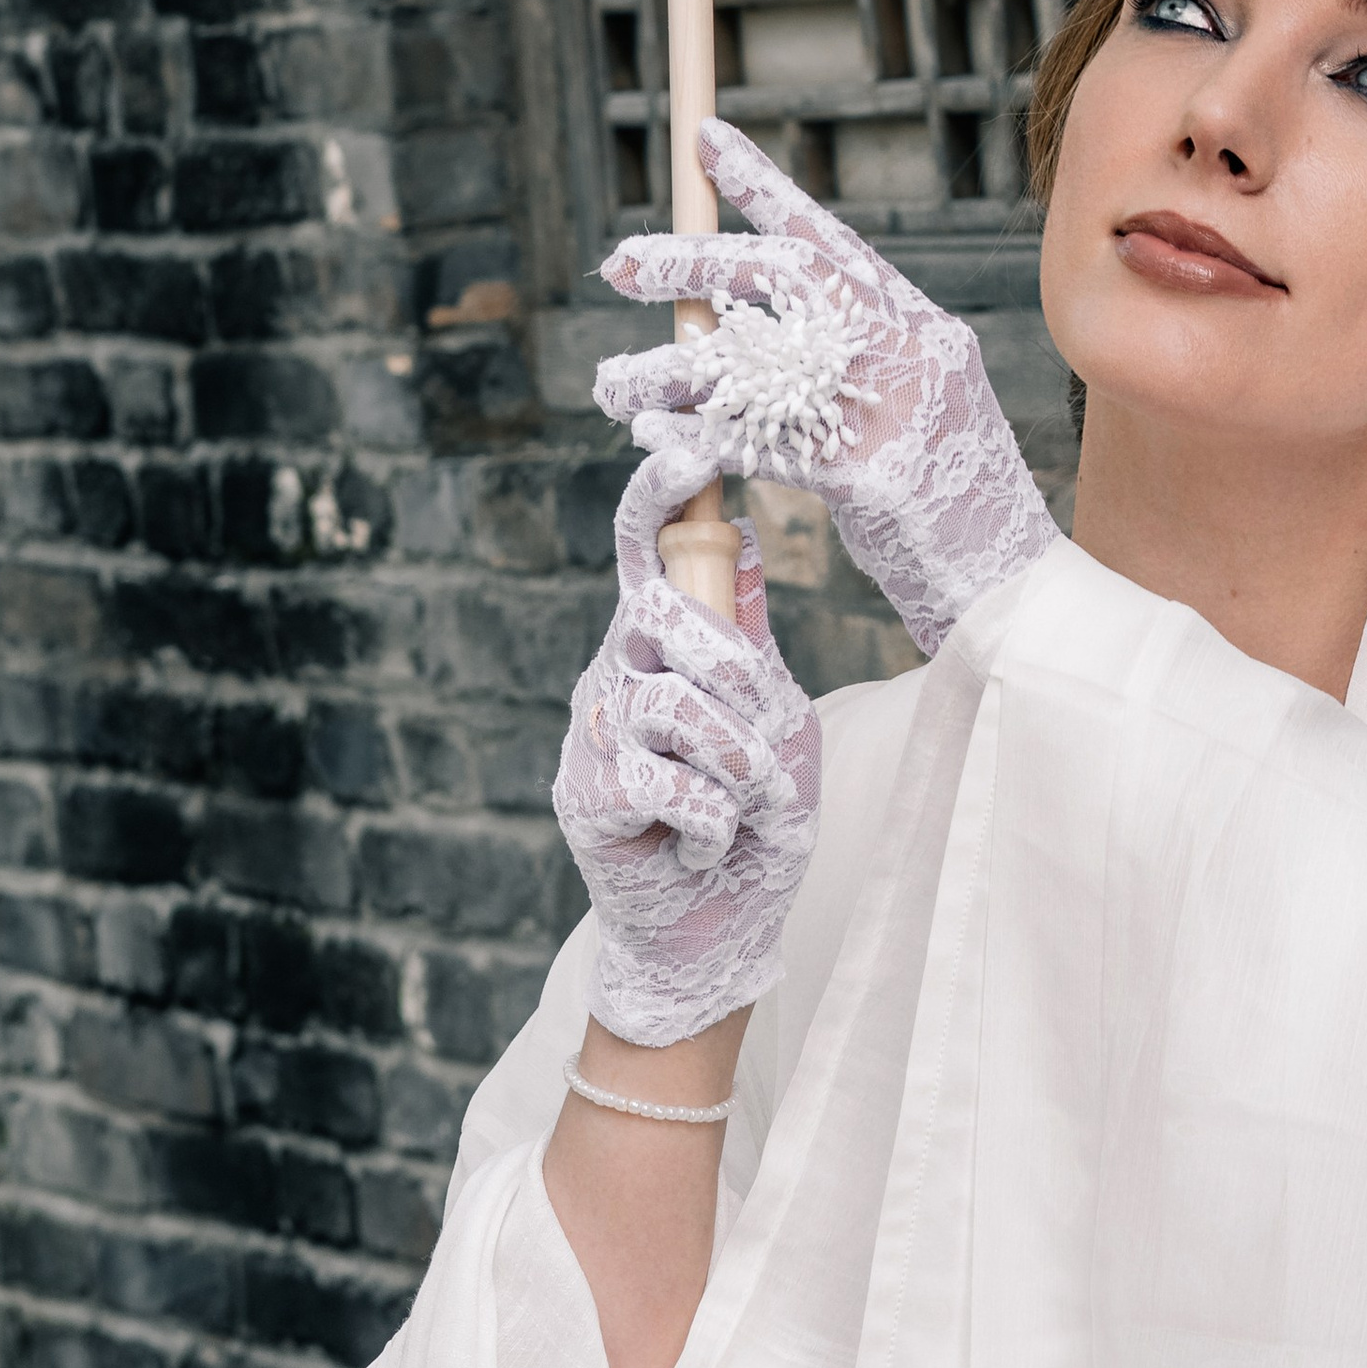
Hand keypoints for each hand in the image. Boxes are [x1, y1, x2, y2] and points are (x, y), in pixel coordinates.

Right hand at [552, 432, 821, 1047]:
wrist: (724, 925)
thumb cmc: (756, 815)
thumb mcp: (778, 719)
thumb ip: (750, 644)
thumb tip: (737, 538)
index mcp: (665, 639)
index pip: (648, 546)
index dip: (662, 493)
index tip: (687, 442)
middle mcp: (618, 668)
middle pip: (666, 615)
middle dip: (736, 677)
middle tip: (761, 741)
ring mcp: (596, 728)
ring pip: (677, 706)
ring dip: (739, 767)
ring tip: (741, 807)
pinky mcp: (588, 793)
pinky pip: (667, 782)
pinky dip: (713, 822)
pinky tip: (705, 843)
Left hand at [593, 118, 1058, 655]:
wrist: (1014, 598)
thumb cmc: (954, 515)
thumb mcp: (915, 419)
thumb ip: (851, 372)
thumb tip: (748, 343)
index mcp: (925, 331)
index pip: (835, 241)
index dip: (765, 187)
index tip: (704, 141)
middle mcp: (916, 353)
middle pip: (790, 279)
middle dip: (695, 263)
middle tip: (621, 263)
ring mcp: (899, 411)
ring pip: (759, 365)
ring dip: (671, 371)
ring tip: (610, 381)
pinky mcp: (874, 476)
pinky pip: (761, 445)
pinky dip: (699, 440)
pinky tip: (651, 440)